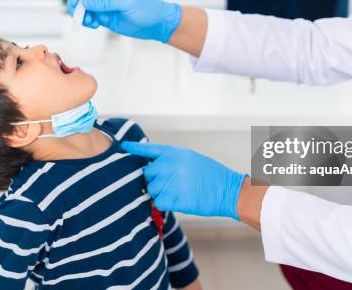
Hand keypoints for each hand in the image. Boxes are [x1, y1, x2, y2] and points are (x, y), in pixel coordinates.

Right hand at [67, 0, 181, 42]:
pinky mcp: (105, 15)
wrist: (157, 24)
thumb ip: (104, 2)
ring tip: (89, 22)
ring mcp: (105, 3)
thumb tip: (85, 1)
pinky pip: (90, 16)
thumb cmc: (147, 8)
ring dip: (82, 14)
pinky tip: (93, 25)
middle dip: (78, 4)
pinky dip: (87, 20)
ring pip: (85, 6)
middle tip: (77, 15)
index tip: (76, 4)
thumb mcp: (126, 2)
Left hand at [122, 142, 246, 219]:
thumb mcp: (191, 160)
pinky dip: (166, 204)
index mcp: (175, 153)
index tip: (123, 146)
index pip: (149, 149)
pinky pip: (159, 203)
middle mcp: (170, 164)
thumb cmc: (212, 176)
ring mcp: (171, 181)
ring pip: (152, 190)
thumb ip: (172, 162)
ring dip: (161, 194)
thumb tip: (155, 171)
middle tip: (171, 185)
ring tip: (179, 192)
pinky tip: (180, 200)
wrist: (228, 190)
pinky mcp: (173, 197)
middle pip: (147, 174)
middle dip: (154, 181)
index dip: (135, 148)